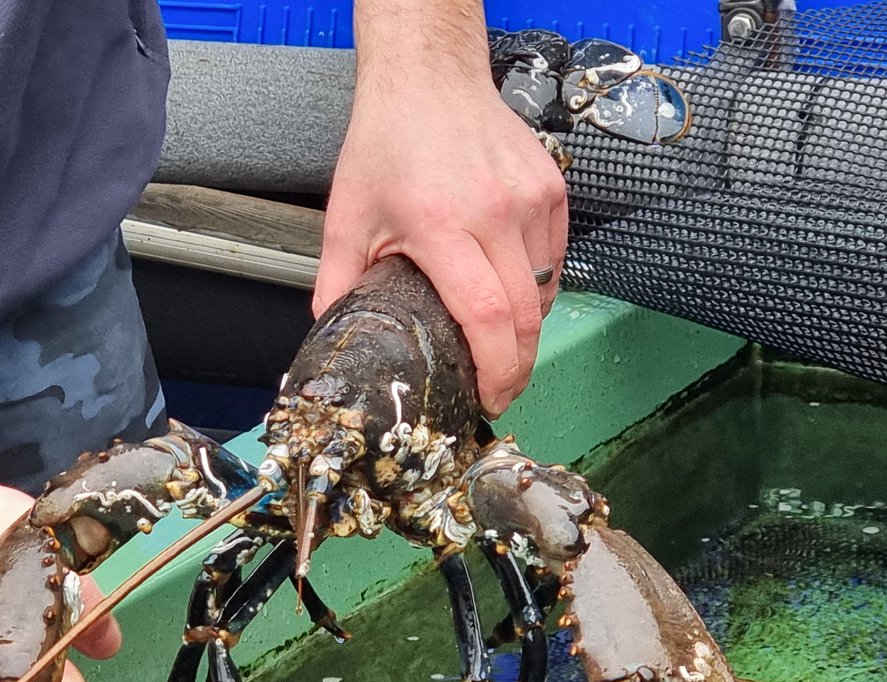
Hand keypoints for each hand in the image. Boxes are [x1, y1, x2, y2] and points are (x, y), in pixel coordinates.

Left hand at [315, 71, 566, 416]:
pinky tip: (513, 298)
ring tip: (502, 350)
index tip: (487, 397)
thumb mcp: (347, 216)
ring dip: (526, 331)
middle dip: (516, 368)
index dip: (494, 370)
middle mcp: (495, 214)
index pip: (485, 316)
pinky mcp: (551, 190)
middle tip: (499, 391)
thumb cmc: (386, 143)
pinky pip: (554, 260)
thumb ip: (337, 282)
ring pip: (543, 292)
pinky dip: (537, 290)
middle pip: (524, 317)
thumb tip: (332, 332)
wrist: (428, 78)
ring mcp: (530, 200)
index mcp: (441, 225)